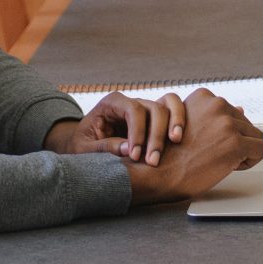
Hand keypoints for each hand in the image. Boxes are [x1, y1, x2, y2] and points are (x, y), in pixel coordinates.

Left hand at [45, 90, 184, 165]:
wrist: (83, 144)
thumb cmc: (82, 145)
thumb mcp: (84, 149)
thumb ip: (105, 147)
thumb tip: (129, 150)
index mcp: (112, 103)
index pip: (133, 110)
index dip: (138, 132)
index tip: (135, 156)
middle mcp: (131, 102)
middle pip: (153, 108)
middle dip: (156, 135)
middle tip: (152, 162)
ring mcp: (145, 107)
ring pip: (167, 106)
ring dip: (173, 124)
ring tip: (175, 141)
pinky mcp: (155, 118)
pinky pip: (174, 110)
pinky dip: (180, 120)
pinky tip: (180, 139)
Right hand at [124, 90, 262, 203]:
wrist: (157, 174)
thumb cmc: (170, 154)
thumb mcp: (187, 125)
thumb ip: (215, 116)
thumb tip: (242, 109)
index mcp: (204, 96)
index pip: (233, 113)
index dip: (223, 133)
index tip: (205, 143)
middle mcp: (217, 104)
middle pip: (246, 125)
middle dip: (234, 142)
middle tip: (211, 155)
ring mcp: (227, 123)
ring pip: (255, 137)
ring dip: (242, 151)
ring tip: (218, 160)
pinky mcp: (236, 142)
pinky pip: (261, 150)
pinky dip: (249, 162)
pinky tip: (228, 166)